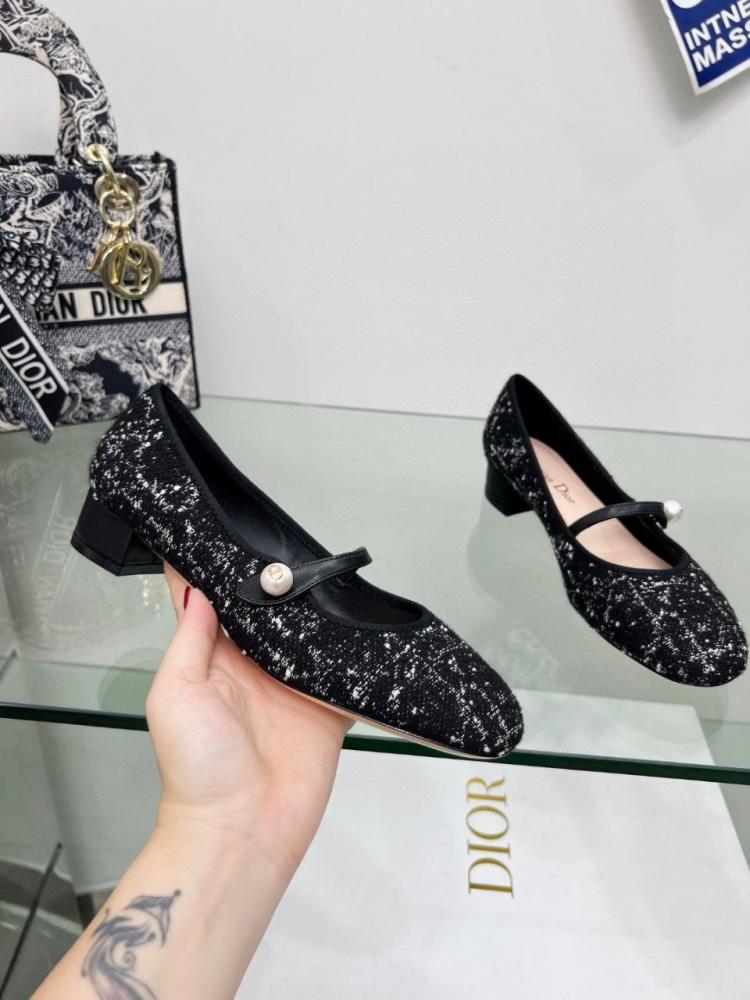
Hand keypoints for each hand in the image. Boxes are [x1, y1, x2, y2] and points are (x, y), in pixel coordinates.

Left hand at [147, 565, 350, 873]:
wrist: (243, 830)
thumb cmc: (197, 768)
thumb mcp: (175, 695)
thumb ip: (189, 640)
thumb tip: (197, 588)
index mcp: (212, 658)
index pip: (210, 601)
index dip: (211, 566)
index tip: (218, 526)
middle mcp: (253, 665)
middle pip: (266, 609)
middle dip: (275, 578)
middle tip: (287, 537)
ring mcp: (292, 684)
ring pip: (308, 630)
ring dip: (315, 605)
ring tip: (327, 564)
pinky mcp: (327, 705)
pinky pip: (346, 668)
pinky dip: (356, 648)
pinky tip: (362, 618)